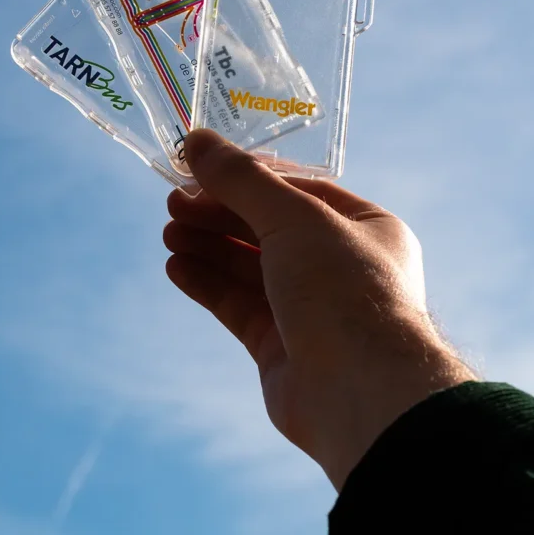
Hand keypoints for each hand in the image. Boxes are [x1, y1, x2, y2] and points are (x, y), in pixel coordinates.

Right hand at [164, 130, 473, 490]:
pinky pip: (239, 306)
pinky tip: (176, 266)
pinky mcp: (282, 346)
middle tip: (173, 202)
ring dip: (209, 246)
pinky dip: (208, 284)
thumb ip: (243, 180)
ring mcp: (310, 309)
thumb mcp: (295, 219)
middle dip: (220, 213)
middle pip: (268, 229)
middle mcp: (340, 267)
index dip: (246, 177)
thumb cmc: (343, 290)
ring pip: (250, 268)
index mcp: (364, 228)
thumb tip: (197, 141)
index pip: (297, 191)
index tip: (198, 167)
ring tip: (169, 231)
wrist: (361, 393)